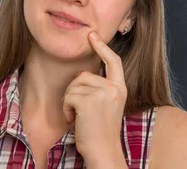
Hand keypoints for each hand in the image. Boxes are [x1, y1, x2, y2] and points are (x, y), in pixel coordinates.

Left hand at [62, 31, 127, 162]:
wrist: (103, 152)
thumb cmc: (99, 131)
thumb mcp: (105, 105)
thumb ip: (100, 88)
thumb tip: (82, 75)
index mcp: (120, 89)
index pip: (113, 62)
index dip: (102, 46)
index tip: (92, 34)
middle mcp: (114, 88)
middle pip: (83, 76)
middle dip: (75, 92)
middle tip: (82, 112)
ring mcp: (103, 93)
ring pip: (73, 86)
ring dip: (70, 102)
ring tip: (80, 118)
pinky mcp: (89, 100)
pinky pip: (68, 96)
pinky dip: (66, 109)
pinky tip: (74, 120)